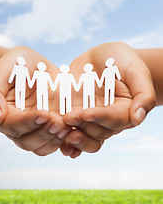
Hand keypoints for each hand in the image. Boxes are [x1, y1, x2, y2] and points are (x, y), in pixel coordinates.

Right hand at [0, 46, 70, 155]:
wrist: (33, 66)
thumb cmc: (16, 65)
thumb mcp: (2, 71)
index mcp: (4, 115)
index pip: (13, 126)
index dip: (29, 123)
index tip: (45, 113)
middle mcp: (19, 127)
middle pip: (28, 142)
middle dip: (44, 133)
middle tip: (58, 121)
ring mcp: (36, 129)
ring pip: (42, 147)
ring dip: (55, 140)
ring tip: (67, 126)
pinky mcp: (52, 127)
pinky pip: (57, 142)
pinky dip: (66, 141)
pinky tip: (75, 131)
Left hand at [61, 42, 155, 156]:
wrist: (100, 58)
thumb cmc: (120, 60)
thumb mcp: (135, 71)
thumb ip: (143, 94)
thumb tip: (137, 119)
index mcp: (125, 110)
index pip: (114, 120)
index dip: (100, 118)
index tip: (85, 113)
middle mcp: (108, 120)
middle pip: (98, 133)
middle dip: (83, 127)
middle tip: (67, 118)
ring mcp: (91, 120)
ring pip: (86, 138)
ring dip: (74, 139)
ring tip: (60, 132)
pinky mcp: (77, 117)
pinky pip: (73, 133)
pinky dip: (67, 142)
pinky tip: (60, 145)